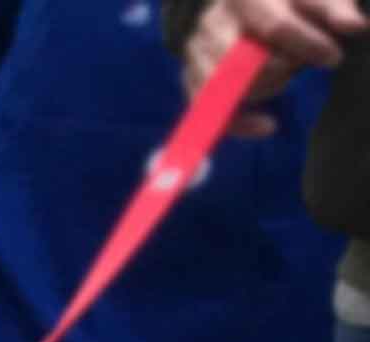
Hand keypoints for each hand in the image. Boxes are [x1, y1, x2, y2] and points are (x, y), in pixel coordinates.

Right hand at [189, 0, 364, 126]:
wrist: (245, 6)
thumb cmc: (287, 0)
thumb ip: (336, 9)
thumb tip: (356, 27)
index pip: (276, 27)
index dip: (307, 45)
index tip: (333, 57)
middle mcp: (214, 21)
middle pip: (245, 62)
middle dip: (280, 70)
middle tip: (298, 65)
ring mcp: (197, 50)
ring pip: (224, 87)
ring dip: (263, 89)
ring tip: (283, 78)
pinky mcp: (190, 76)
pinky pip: (208, 109)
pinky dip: (239, 123)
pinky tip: (267, 125)